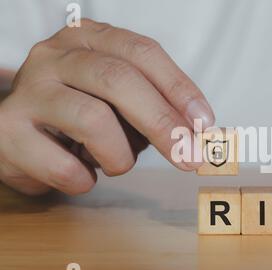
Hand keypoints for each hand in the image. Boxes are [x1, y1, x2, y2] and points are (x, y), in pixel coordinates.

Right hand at [0, 19, 214, 194]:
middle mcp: (55, 56)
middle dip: (162, 123)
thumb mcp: (120, 100)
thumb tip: (198, 134)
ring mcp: (29, 91)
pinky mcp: (7, 131)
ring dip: (119, 156)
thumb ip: (156, 107)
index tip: (204, 123)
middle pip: (119, 80)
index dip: (179, 88)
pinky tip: (82, 174)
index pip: (142, 52)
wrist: (17, 132)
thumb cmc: (80, 113)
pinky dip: (86, 180)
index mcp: (89, 39)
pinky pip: (64, 166)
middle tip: (189, 158)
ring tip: (115, 163)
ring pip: (92, 120)